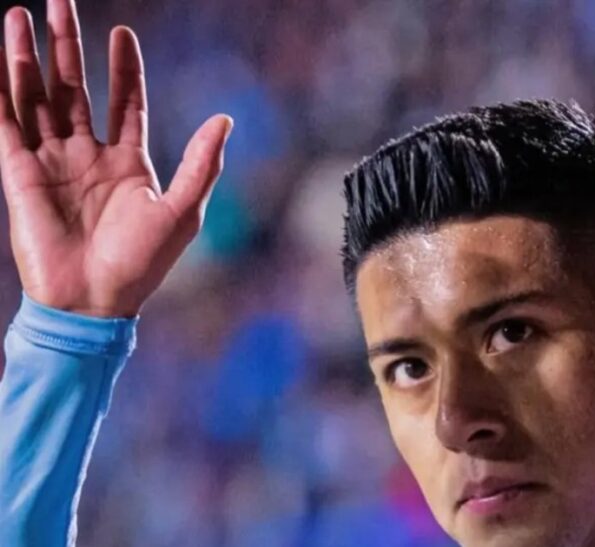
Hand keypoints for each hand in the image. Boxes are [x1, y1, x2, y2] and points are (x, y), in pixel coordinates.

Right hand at [0, 1, 231, 317]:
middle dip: (68, 46)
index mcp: (129, 163)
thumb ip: (201, 164)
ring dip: (28, 57)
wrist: (93, 301)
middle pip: (75, 88)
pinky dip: (2, 90)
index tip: (121, 33)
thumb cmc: (142, 263)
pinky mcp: (19, 174)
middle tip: (61, 2)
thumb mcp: (183, 211)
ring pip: (37, 97)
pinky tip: (1, 58)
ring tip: (20, 15)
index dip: (123, 67)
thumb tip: (226, 119)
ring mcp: (52, 162)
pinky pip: (6, 123)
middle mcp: (89, 156)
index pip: (125, 101)